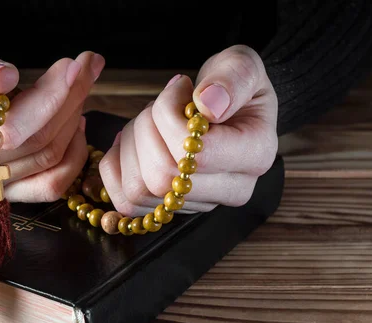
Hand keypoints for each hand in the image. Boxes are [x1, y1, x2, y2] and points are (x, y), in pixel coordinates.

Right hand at [0, 42, 104, 201]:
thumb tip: (7, 77)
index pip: (9, 125)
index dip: (50, 97)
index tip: (75, 66)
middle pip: (34, 143)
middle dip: (70, 101)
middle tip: (85, 69)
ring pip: (47, 163)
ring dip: (73, 123)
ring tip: (78, 92)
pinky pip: (49, 188)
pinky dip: (71, 158)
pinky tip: (74, 128)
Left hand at [99, 45, 277, 215]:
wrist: (221, 103)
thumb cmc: (230, 84)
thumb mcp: (241, 64)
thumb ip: (233, 77)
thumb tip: (209, 105)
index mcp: (255, 155)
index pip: (199, 155)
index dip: (170, 116)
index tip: (180, 87)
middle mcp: (231, 189)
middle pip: (162, 177)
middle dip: (146, 129)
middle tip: (158, 106)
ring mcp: (198, 203)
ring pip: (138, 190)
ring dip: (130, 146)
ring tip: (148, 123)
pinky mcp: (167, 209)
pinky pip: (124, 202)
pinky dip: (116, 167)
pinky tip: (131, 143)